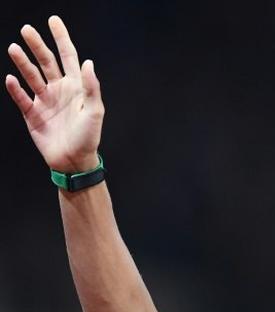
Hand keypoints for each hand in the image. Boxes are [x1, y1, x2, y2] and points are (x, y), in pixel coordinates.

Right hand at [5, 16, 103, 172]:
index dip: (61, 38)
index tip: (53, 21)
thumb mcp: (95, 111)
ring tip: (14, 49)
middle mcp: (60, 89)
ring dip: (23, 62)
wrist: (73, 161)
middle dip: (37, 45)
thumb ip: (91, 87)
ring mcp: (45, 101)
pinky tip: (11, 78)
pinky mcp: (32, 114)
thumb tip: (89, 62)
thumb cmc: (88, 137)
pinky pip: (21, 98)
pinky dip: (15, 89)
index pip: (68, 56)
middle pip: (46, 61)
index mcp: (77, 86)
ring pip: (32, 76)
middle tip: (26, 29)